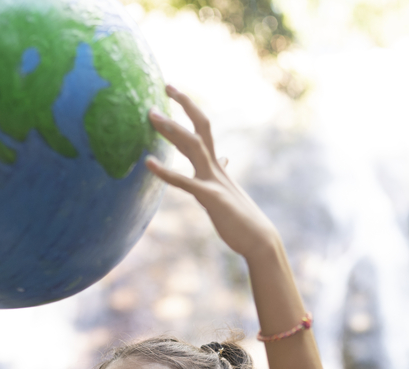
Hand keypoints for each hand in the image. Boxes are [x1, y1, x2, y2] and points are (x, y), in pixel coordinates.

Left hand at [146, 86, 281, 258]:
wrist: (260, 239)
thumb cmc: (242, 218)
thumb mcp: (228, 190)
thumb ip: (221, 173)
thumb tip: (224, 159)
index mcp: (217, 166)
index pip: (202, 129)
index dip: (188, 109)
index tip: (173, 92)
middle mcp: (215, 168)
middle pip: (199, 129)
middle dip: (181, 108)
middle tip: (162, 89)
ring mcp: (214, 181)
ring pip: (193, 146)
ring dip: (171, 129)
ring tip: (151, 116)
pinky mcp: (211, 198)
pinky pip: (185, 182)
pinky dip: (166, 173)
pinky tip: (149, 164)